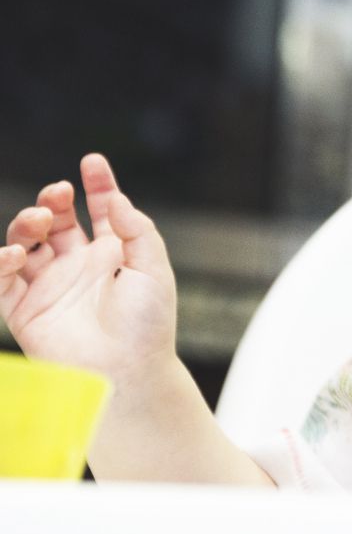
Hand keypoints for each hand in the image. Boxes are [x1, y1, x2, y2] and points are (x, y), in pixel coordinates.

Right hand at [0, 154, 178, 388]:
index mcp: (113, 254)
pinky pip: (3, 280)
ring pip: (27, 243)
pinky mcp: (25, 310)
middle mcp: (79, 266)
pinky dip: (1, 263)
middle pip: (58, 221)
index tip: (92, 161)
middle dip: (53, 201)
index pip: (102, 210)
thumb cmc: (148, 325)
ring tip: (41, 222)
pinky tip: (13, 253)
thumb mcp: (154, 270)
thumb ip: (138, 230)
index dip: (97, 184)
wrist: (127, 372)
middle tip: (57, 195)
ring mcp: (50, 286)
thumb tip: (118, 199)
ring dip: (28, 224)